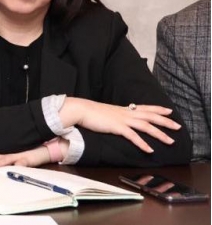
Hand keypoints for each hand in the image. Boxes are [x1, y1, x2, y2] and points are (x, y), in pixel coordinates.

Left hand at [0, 141, 60, 171]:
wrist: (42, 149)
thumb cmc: (25, 156)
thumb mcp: (11, 160)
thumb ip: (1, 163)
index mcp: (3, 155)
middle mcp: (7, 154)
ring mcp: (17, 156)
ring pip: (4, 160)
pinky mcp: (28, 158)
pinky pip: (23, 162)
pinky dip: (18, 164)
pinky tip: (14, 167)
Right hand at [61, 98, 179, 152]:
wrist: (80, 110)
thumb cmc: (90, 112)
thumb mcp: (106, 112)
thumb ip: (114, 115)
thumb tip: (117, 119)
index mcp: (123, 109)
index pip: (144, 108)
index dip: (158, 109)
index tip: (169, 110)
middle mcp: (125, 113)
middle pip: (150, 116)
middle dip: (165, 121)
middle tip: (178, 126)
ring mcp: (122, 119)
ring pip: (146, 125)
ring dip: (159, 134)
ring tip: (170, 141)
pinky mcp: (116, 127)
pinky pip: (133, 136)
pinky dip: (142, 143)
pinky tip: (149, 150)